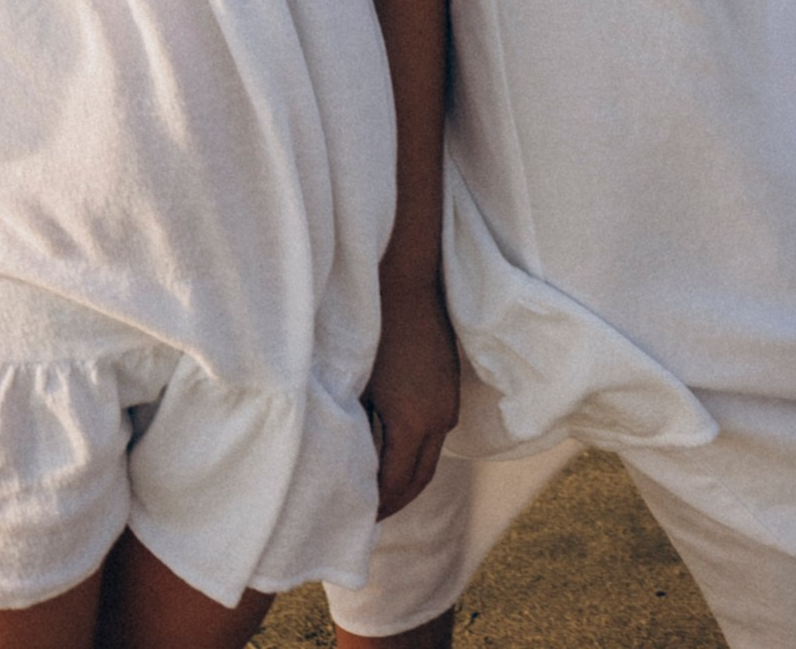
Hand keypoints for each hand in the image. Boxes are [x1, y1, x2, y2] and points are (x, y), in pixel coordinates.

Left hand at [367, 275, 460, 521]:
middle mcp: (438, 419)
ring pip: (430, 458)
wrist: (406, 278)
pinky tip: (395, 453)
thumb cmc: (372, 325)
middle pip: (420, 479)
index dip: (377, 504)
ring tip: (381, 491)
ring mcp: (448, 403)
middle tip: (370, 516)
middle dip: (396, 501)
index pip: (396, 482)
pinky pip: (436, 435)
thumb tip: (346, 463)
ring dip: (408, 479)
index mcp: (412, 422)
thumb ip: (356, 428)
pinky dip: (417, 454)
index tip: (358, 517)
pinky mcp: (449, 387)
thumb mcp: (355, 382)